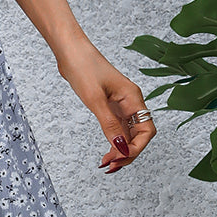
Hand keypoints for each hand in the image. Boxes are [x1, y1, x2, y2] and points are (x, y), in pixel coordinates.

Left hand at [55, 40, 156, 173]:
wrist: (69, 50)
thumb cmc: (83, 66)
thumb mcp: (95, 98)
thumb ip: (109, 123)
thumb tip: (120, 147)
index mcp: (133, 98)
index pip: (147, 131)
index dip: (137, 148)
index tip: (119, 157)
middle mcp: (130, 102)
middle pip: (139, 135)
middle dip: (128, 153)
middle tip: (110, 166)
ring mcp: (120, 104)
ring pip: (128, 134)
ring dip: (120, 150)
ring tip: (106, 163)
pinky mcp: (109, 104)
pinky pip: (118, 127)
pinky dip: (113, 140)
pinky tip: (107, 151)